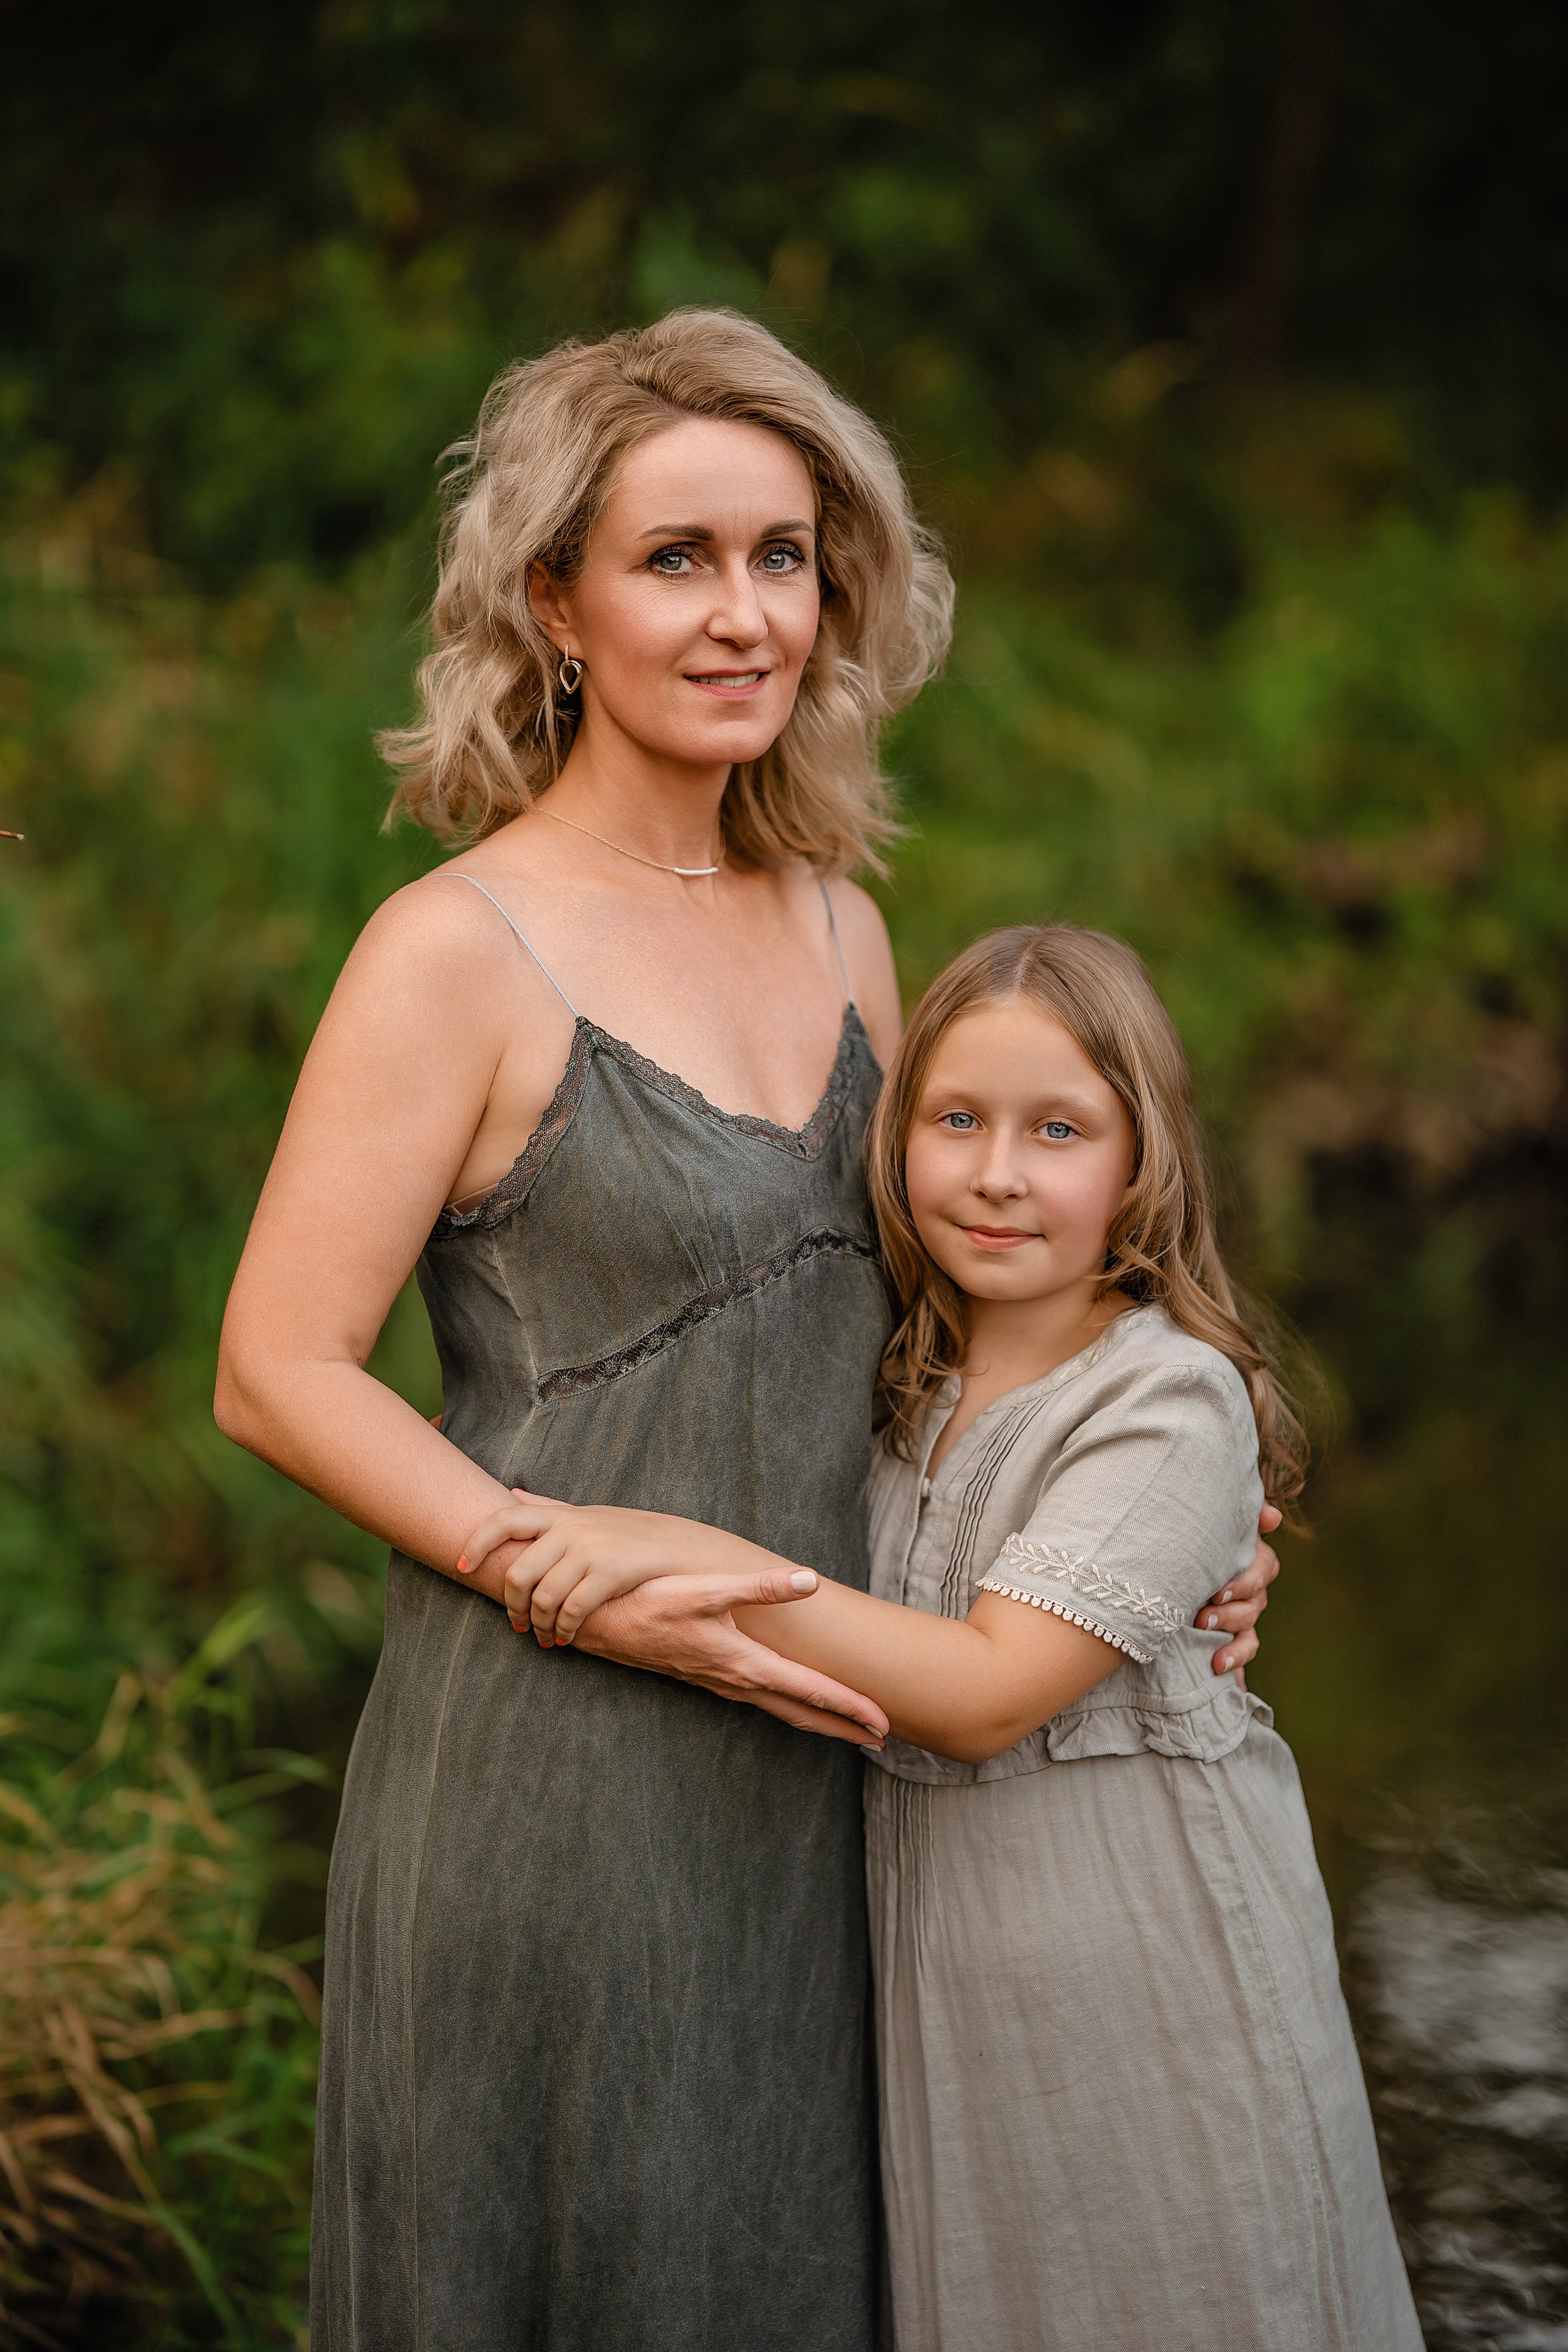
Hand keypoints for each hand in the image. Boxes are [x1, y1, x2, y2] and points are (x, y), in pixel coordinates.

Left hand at [458, 1490, 735, 1644]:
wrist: (676, 1547)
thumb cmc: (626, 1533)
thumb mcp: (584, 1514)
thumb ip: (546, 1506)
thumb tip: (511, 1492)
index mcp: (559, 1514)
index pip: (503, 1519)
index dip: (476, 1543)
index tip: (461, 1566)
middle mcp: (570, 1529)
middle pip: (519, 1572)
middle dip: (512, 1607)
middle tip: (517, 1625)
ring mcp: (589, 1550)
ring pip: (543, 1597)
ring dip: (538, 1626)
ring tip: (543, 1637)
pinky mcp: (609, 1573)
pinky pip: (572, 1609)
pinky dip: (564, 1629)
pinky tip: (565, 1637)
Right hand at [571, 1570, 890, 1747]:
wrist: (600, 1626)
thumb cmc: (650, 1605)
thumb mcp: (707, 1589)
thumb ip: (761, 1586)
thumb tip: (809, 1579)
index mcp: (747, 1665)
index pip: (811, 1691)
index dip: (851, 1707)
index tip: (885, 1724)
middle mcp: (738, 1682)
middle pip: (802, 1711)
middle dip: (844, 1726)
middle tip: (883, 1739)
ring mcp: (722, 1683)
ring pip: (781, 1709)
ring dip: (817, 1718)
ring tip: (848, 1727)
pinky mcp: (708, 1676)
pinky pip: (760, 1701)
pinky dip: (787, 1706)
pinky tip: (788, 1700)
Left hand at [1195, 1504, 1280, 1684]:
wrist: (1155, 1574)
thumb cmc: (1187, 1538)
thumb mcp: (1204, 1525)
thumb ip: (1240, 1519)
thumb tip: (1272, 1516)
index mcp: (1246, 1562)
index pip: (1264, 1570)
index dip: (1244, 1583)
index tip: (1217, 1592)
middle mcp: (1247, 1593)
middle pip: (1254, 1606)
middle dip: (1231, 1615)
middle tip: (1203, 1619)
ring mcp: (1237, 1621)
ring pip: (1249, 1637)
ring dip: (1234, 1649)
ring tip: (1215, 1659)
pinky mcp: (1224, 1643)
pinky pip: (1240, 1663)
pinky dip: (1238, 1676)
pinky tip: (1234, 1691)